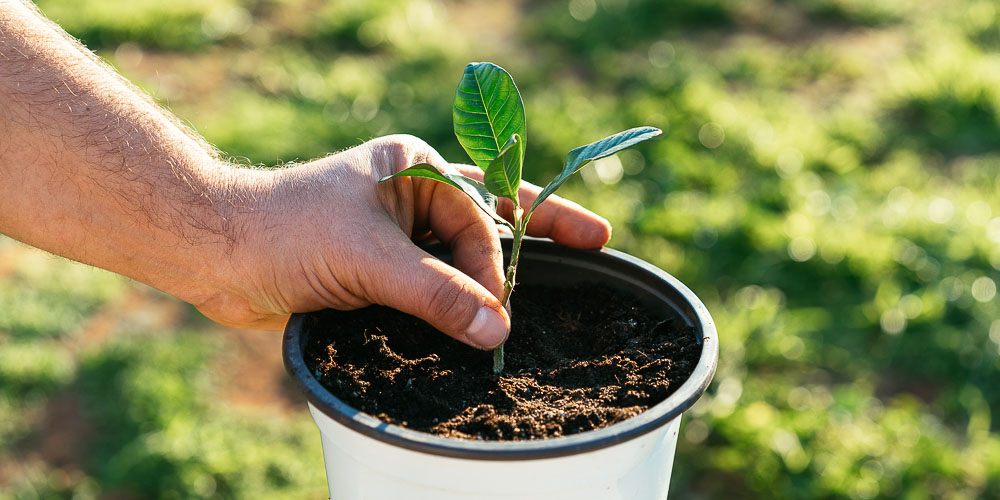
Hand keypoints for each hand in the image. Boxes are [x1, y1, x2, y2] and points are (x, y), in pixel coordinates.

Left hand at [200, 135, 611, 348]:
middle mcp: (410, 194)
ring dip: (492, 274)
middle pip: (489, 215)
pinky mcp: (377, 267)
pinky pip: (431, 282)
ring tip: (543, 287)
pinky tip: (480, 316)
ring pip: (461, 252)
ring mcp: (394, 231)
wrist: (216, 252)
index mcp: (414, 168)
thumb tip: (496, 330)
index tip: (501, 308)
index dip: (496, 262)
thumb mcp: (371, 259)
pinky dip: (455, 300)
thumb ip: (437, 294)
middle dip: (539, 229)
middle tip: (596, 240)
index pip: (479, 214)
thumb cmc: (287, 230)